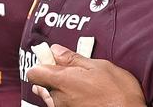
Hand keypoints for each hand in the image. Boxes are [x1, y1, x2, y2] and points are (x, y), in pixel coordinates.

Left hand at [27, 44, 145, 106]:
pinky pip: (62, 105)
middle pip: (44, 84)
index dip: (44, 63)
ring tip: (84, 84)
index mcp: (62, 82)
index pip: (34, 72)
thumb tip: (56, 51)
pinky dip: (70, 98)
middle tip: (77, 70)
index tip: (56, 58)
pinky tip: (86, 95)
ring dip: (63, 88)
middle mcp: (57, 99)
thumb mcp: (99, 66)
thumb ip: (73, 59)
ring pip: (53, 96)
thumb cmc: (118, 92)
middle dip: (56, 76)